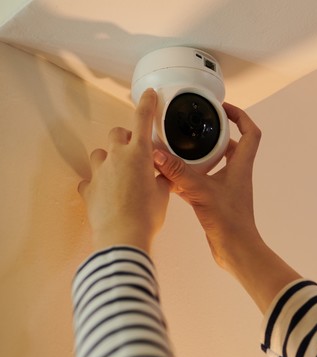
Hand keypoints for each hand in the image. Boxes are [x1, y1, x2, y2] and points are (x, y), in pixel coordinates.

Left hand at [78, 89, 169, 252]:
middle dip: (126, 139)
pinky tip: (107, 194)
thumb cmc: (147, 216)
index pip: (142, 119)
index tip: (148, 95)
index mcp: (139, 154)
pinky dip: (98, 184)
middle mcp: (116, 157)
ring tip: (120, 176)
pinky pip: (90, 180)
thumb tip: (163, 176)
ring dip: (110, 160)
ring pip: (100, 155)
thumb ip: (161, 178)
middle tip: (136, 153)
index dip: (147, 104)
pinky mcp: (88, 189)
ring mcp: (99, 172)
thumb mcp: (163, 194)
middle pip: (117, 134)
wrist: (123, 236)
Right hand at [155, 102, 300, 313]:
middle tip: (194, 124)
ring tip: (178, 144)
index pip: (250, 132)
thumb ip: (178, 172)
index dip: (240, 115)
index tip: (221, 107)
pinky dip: (190, 174)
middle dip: (214, 133)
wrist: (236, 250)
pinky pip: (204, 180)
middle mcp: (237, 173)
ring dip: (200, 153)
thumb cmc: (229, 222)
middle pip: (231, 145)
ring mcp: (228, 187)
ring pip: (215, 163)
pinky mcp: (217, 200)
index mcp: (241, 165)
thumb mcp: (200, 191)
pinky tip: (171, 174)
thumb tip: (156, 153)